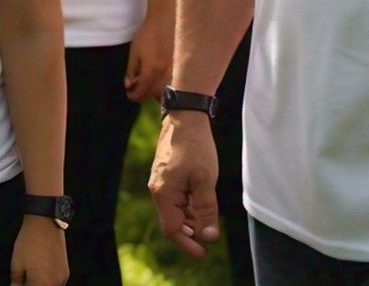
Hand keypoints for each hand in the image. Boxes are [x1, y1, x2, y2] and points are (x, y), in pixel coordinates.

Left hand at [9, 215, 68, 284]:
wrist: (45, 223)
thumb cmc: (29, 242)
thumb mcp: (16, 263)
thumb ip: (16, 282)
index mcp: (40, 284)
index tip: (18, 283)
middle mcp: (54, 284)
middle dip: (31, 285)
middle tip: (23, 279)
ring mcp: (61, 279)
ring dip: (41, 284)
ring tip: (32, 274)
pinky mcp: (66, 272)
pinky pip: (56, 283)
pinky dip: (48, 281)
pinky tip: (41, 272)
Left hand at [124, 8, 173, 101]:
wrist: (167, 19)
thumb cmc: (148, 33)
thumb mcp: (135, 51)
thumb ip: (131, 70)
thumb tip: (128, 85)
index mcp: (152, 70)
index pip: (141, 93)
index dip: (133, 95)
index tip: (129, 93)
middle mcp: (166, 75)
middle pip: (154, 96)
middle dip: (145, 94)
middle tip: (138, 87)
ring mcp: (177, 72)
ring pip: (167, 93)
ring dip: (157, 92)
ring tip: (150, 83)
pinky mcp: (184, 69)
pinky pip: (176, 85)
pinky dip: (168, 86)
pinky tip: (162, 79)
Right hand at [148, 112, 219, 257]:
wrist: (185, 116)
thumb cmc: (195, 146)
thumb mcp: (205, 180)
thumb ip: (206, 210)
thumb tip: (208, 237)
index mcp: (163, 192)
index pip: (171, 229)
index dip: (188, 243)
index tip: (204, 252)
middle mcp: (157, 188)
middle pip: (172, 221)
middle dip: (191, 231)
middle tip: (210, 233)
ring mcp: (160, 181)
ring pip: (175, 210)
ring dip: (191, 218)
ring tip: (209, 216)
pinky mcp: (166, 174)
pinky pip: (176, 198)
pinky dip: (188, 205)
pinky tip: (201, 201)